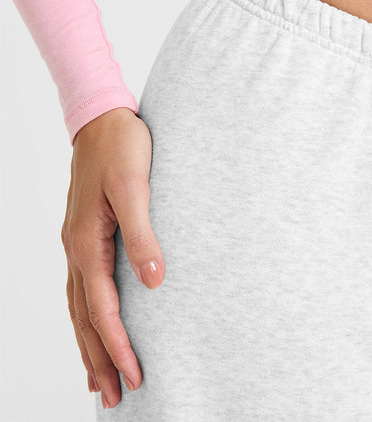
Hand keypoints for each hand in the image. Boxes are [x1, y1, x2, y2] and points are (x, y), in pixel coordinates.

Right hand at [61, 107, 164, 409]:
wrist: (101, 118)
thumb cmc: (121, 147)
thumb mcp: (136, 187)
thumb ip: (143, 233)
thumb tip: (153, 281)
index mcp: (87, 242)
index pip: (102, 308)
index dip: (119, 345)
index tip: (136, 375)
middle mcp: (77, 249)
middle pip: (84, 318)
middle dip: (98, 358)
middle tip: (113, 398)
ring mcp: (77, 243)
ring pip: (79, 306)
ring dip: (89, 343)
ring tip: (99, 378)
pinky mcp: (84, 234)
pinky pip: (81, 287)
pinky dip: (86, 315)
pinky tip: (94, 323)